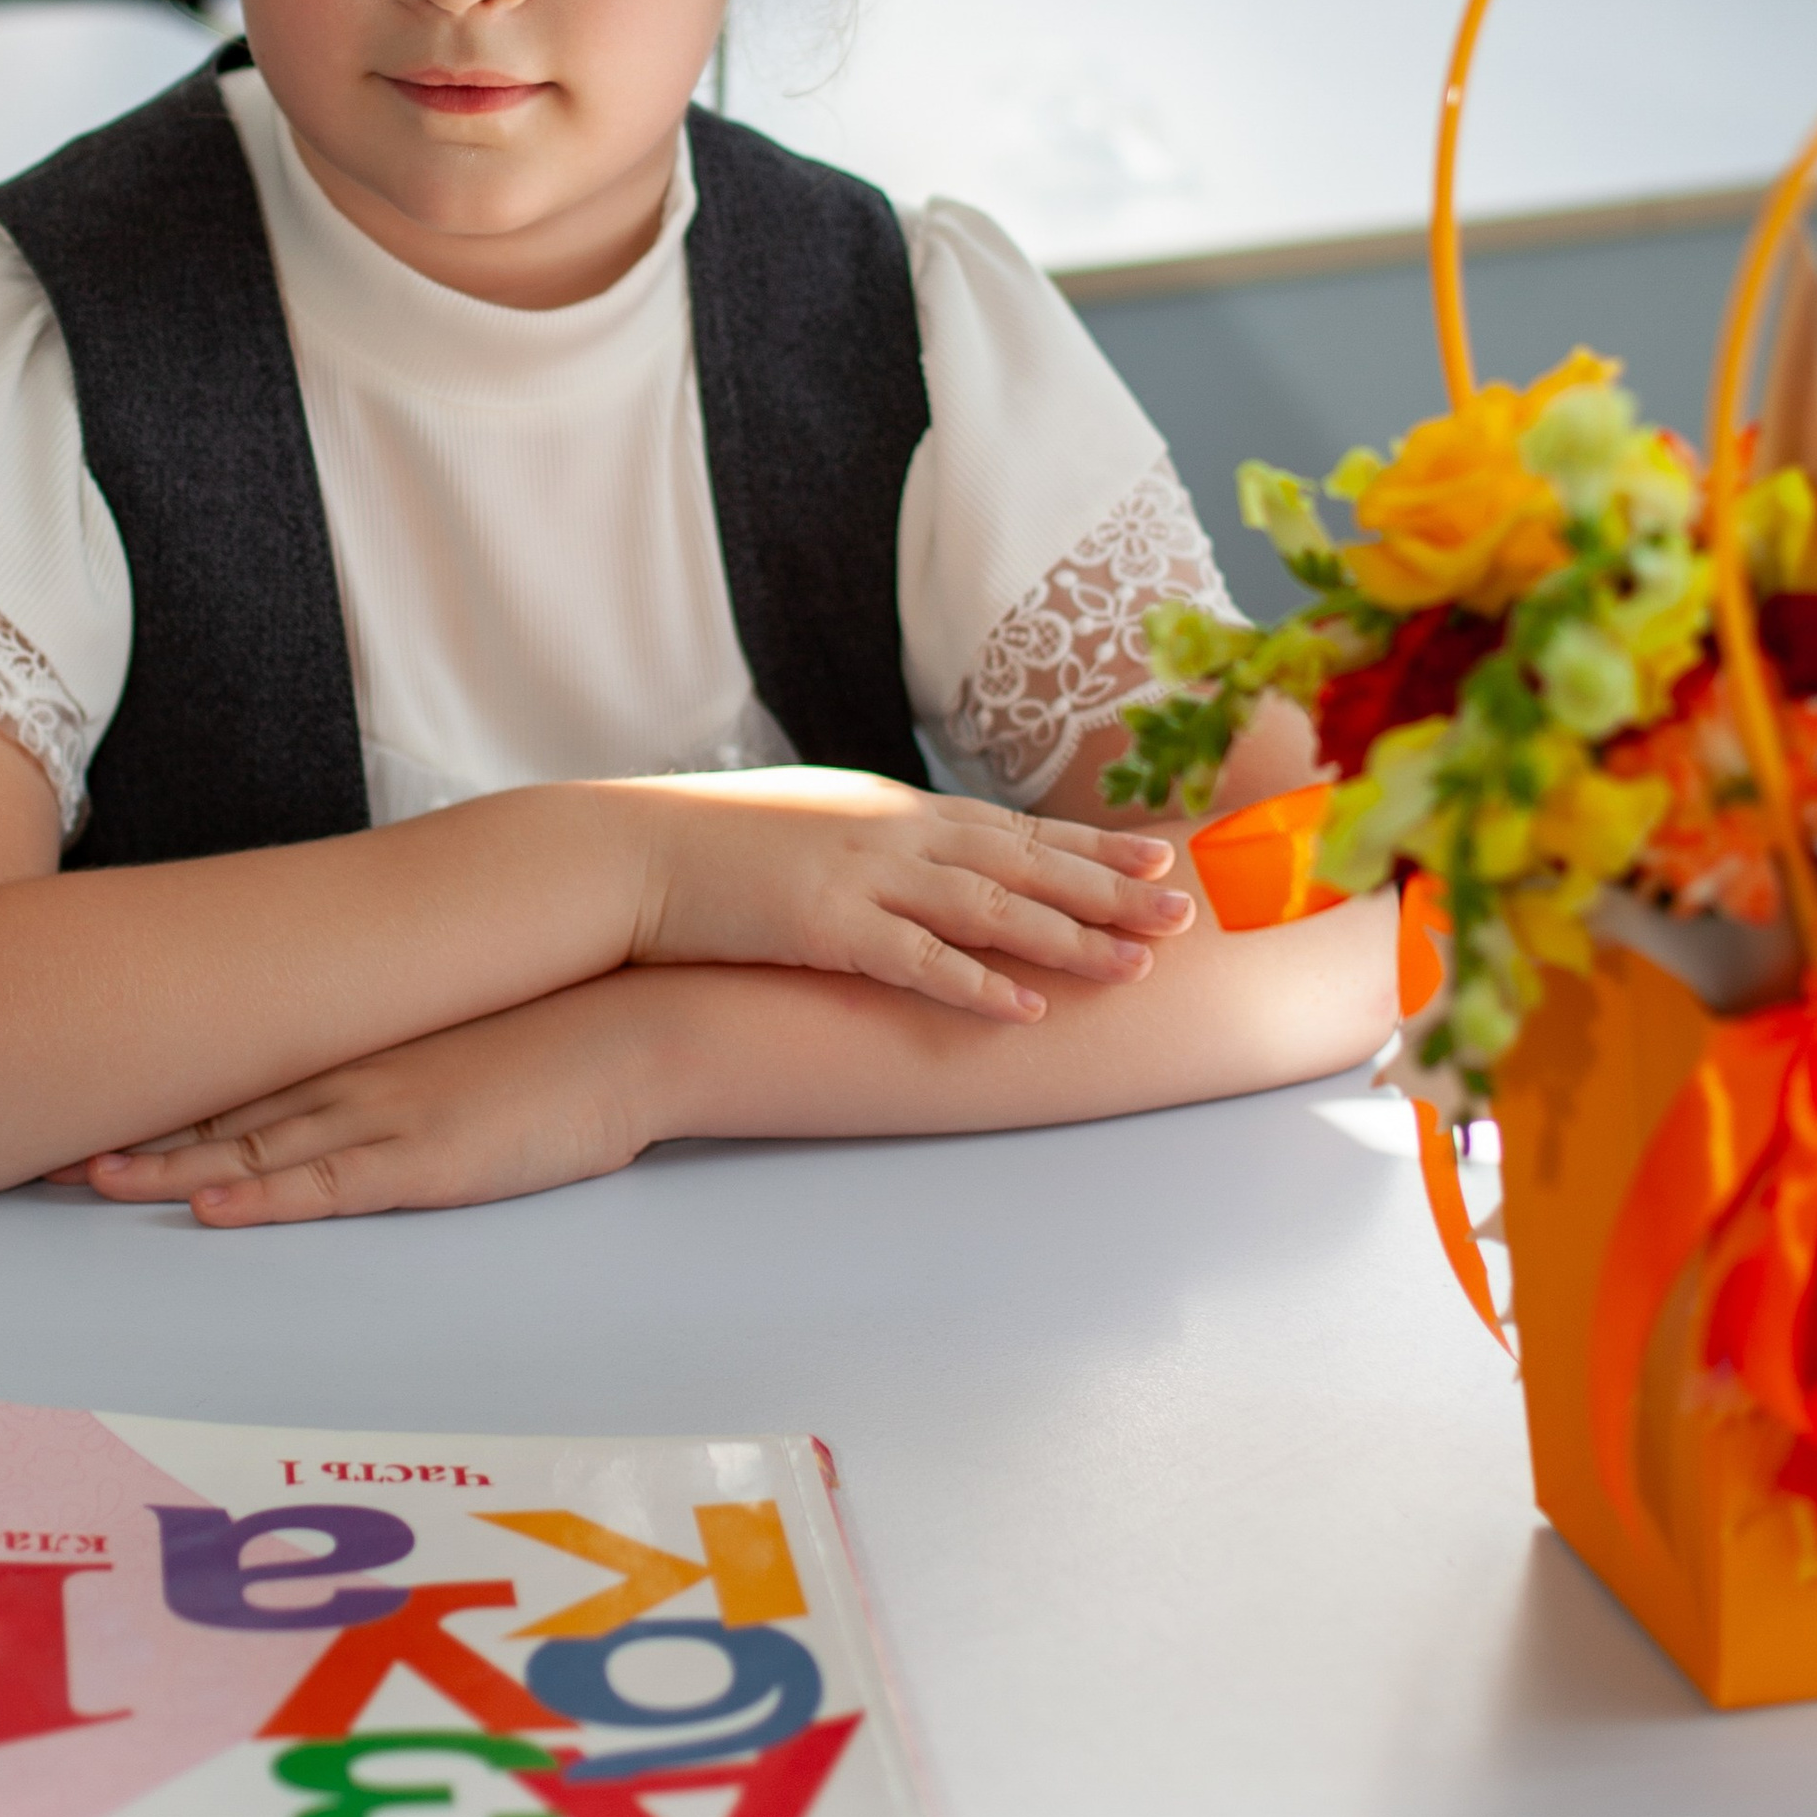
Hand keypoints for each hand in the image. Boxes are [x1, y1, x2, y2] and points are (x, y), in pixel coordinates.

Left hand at [57, 974, 671, 1227]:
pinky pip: (326, 1185)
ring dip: (168, 1166)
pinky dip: (261, 1196)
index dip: (157, 1099)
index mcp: (358, 1051)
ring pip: (252, 1147)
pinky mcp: (425, 1159)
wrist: (632, 1029)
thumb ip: (398, 1069)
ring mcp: (384, 1117)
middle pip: (219, 1111)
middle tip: (45, 1154)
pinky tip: (209, 1205)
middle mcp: (353, 1077)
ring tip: (91, 1179)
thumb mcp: (456, 1049)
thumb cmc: (553, 1041)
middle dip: (133, 1135)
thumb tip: (349, 1087)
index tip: (85, 1112)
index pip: (236, 1078)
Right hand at [627, 765, 1191, 1022]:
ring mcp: (863, 876)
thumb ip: (876, 840)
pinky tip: (1028, 1008)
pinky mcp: (826, 925)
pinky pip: (918, 961)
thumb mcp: (815, 822)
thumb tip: (922, 861)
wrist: (633, 850)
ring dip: (1069, 937)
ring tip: (1137, 965)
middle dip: (1111, 889)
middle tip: (1184, 912)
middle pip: (1026, 862)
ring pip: (992, 908)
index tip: (1157, 855)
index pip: (1016, 827)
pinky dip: (977, 983)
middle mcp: (895, 833)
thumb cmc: (715, 843)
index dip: (1092, 845)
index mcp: (894, 809)